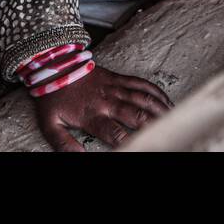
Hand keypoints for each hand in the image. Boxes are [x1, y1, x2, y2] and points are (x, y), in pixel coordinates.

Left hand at [33, 66, 172, 150]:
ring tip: (173, 120)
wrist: (53, 66)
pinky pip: (140, 83)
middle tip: (166, 133)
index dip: (129, 142)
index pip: (115, 132)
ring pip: (143, 98)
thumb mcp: (50, 124)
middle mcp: (107, 101)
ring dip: (159, 109)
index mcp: (92, 115)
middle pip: (135, 115)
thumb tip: (79, 157)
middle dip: (152, 126)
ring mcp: (114, 88)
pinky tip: (166, 101)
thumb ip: (63, 144)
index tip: (141, 146)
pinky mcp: (117, 78)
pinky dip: (156, 92)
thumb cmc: (53, 96)